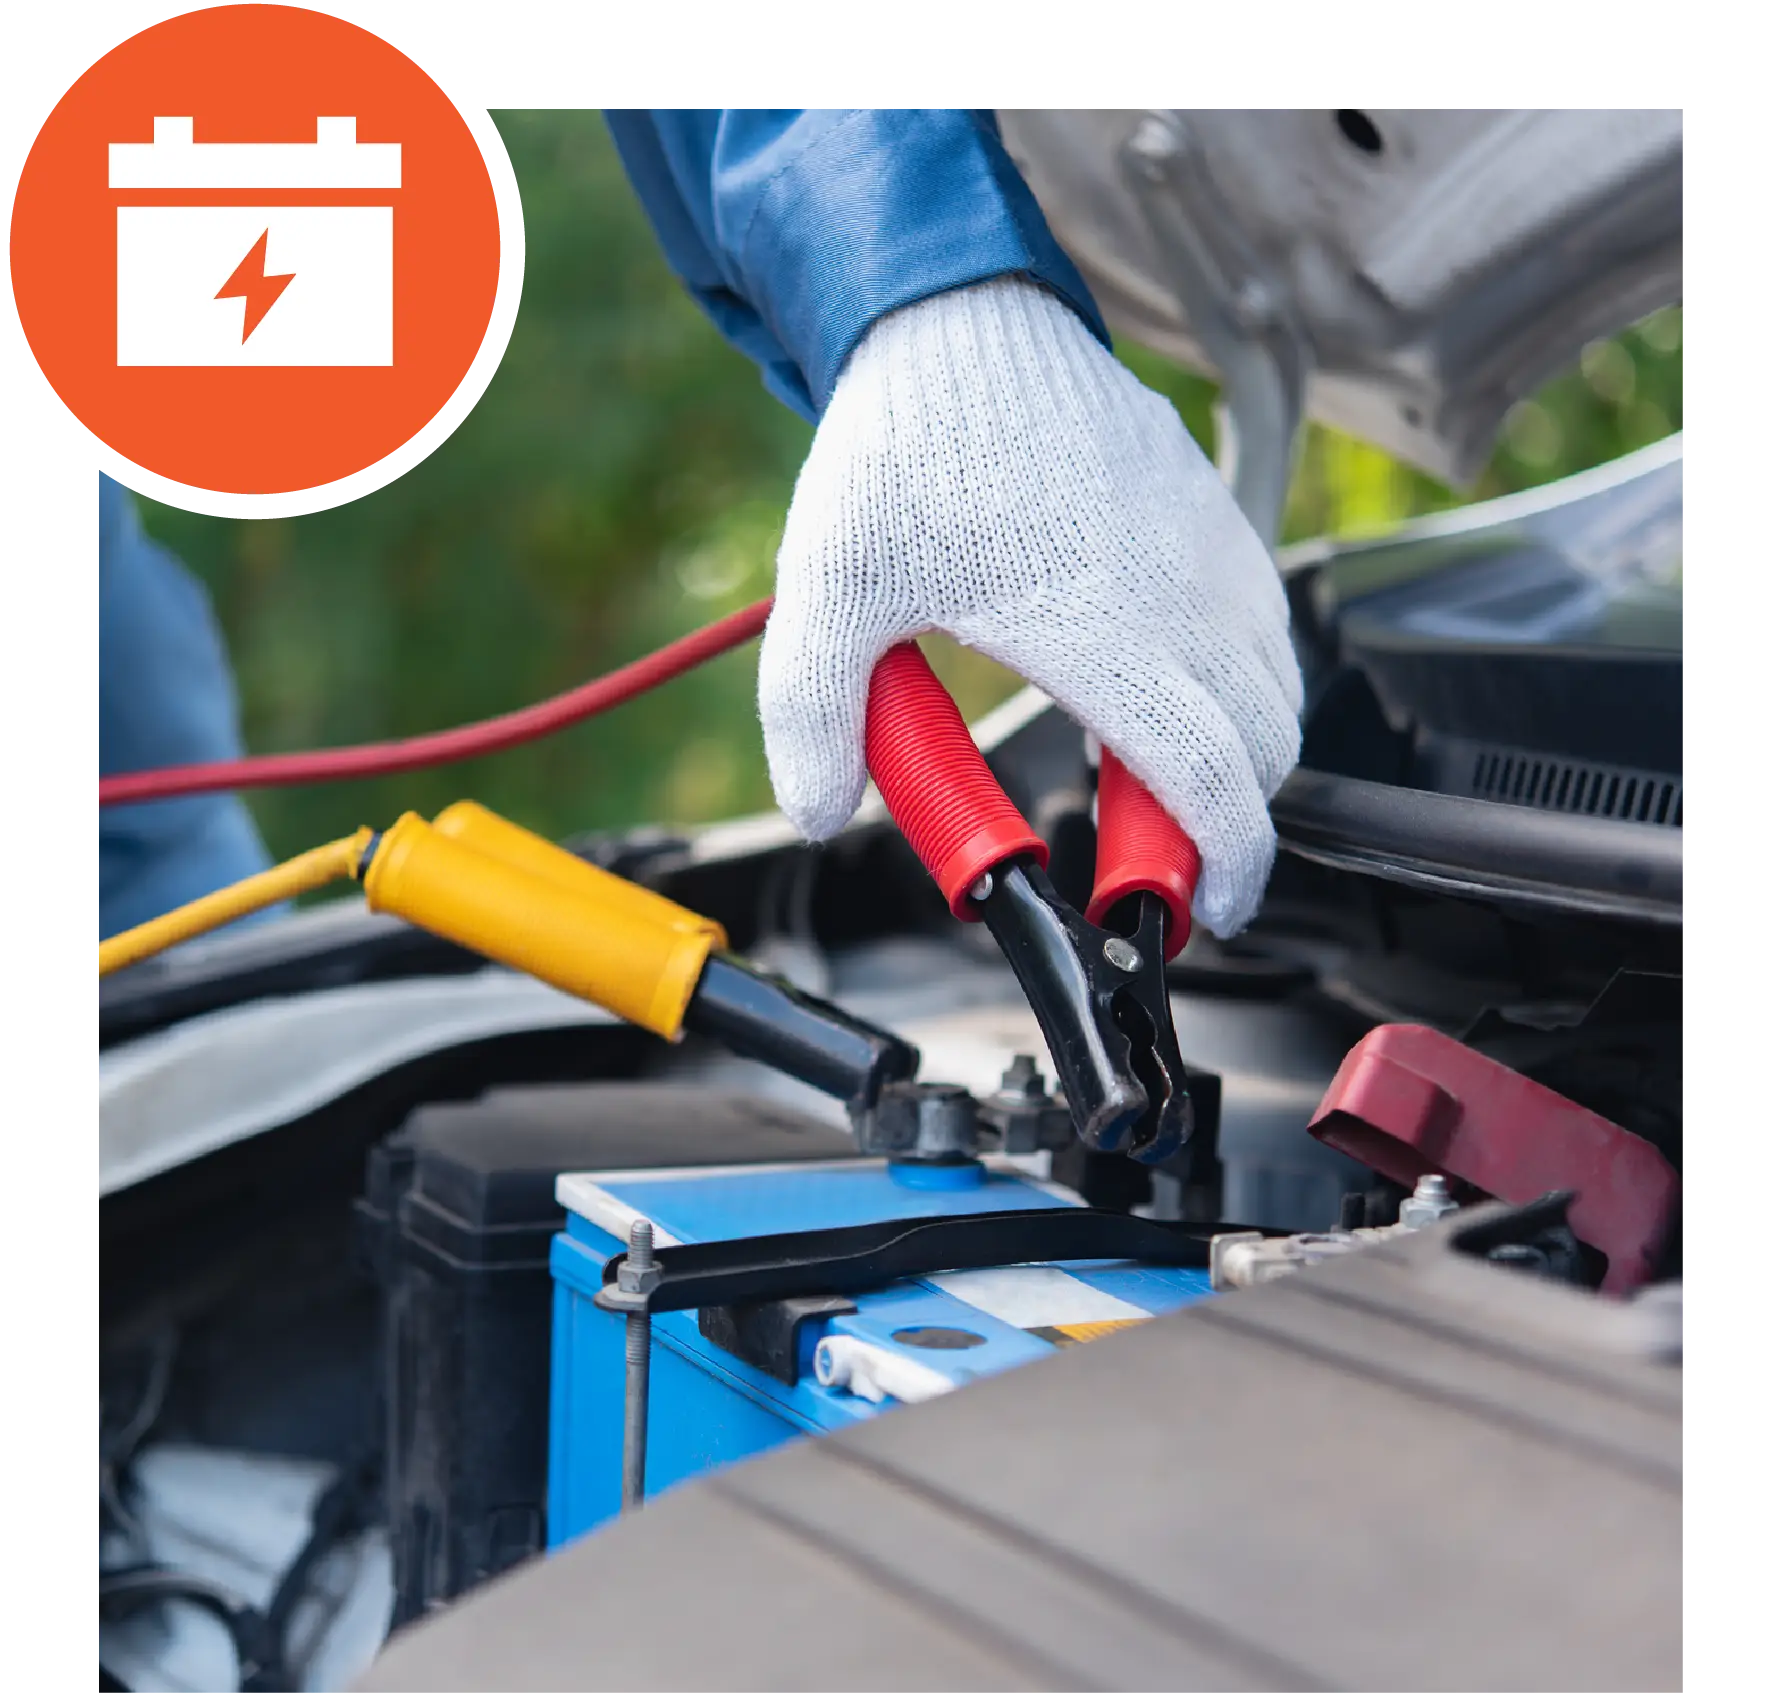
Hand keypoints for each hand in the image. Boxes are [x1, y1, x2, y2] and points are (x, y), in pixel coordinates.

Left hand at [758, 275, 1302, 937]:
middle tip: (1148, 846)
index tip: (1206, 909)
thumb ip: (813, 716)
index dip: (1228, 867)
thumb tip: (820, 812)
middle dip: (1228, 818)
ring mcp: (1209, 545)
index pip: (1214, 781)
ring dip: (1238, 746)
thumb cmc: (903, 448)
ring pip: (1275, 682)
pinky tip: (1164, 675)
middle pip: (1267, 746)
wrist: (956, 318)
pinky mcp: (1212, 509)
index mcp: (1105, 632)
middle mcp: (1183, 592)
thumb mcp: (829, 593)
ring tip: (1153, 767)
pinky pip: (1263, 618)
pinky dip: (1241, 675)